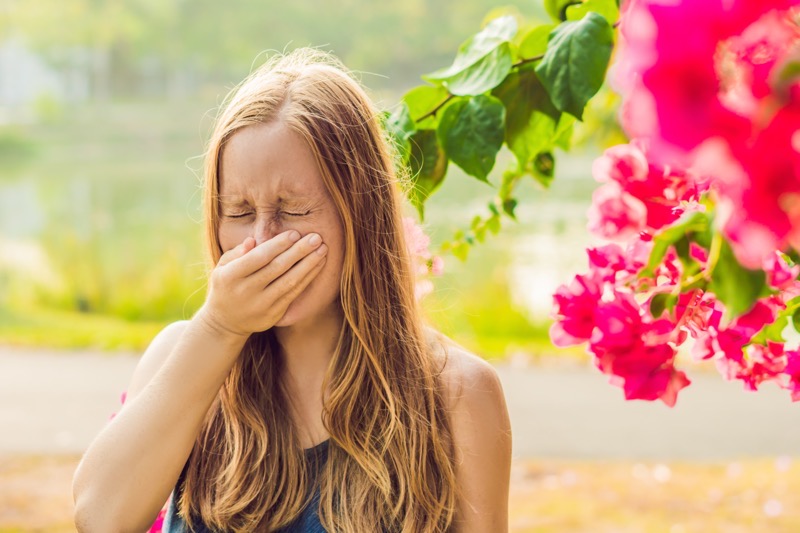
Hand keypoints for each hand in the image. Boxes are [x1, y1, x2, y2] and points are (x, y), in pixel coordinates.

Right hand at [196, 230, 327, 337]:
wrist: (226, 323)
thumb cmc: (226, 286)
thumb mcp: (222, 267)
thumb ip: (236, 252)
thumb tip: (253, 240)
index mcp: (230, 276)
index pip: (258, 257)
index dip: (278, 245)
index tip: (294, 233)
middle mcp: (246, 291)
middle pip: (277, 268)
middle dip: (299, 251)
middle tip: (316, 237)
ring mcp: (261, 305)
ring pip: (289, 281)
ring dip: (309, 264)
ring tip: (322, 249)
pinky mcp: (274, 314)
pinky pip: (294, 293)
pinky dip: (308, 278)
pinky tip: (318, 264)